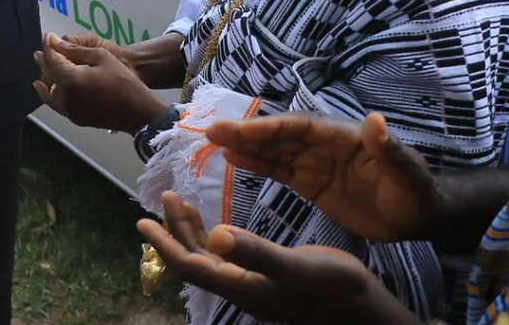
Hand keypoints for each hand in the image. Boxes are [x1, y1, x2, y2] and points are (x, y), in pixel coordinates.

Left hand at [33, 32, 166, 131]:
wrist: (138, 111)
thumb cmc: (123, 80)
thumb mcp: (101, 57)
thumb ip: (74, 50)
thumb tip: (54, 42)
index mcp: (70, 80)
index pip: (53, 59)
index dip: (49, 46)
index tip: (48, 36)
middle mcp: (65, 97)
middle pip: (48, 75)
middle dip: (44, 60)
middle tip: (40, 50)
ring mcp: (68, 110)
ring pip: (50, 91)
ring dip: (45, 76)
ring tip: (41, 65)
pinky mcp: (74, 118)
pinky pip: (56, 103)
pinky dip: (49, 94)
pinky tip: (45, 88)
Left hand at [140, 192, 418, 324]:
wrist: (367, 311)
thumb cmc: (336, 289)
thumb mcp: (297, 267)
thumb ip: (256, 253)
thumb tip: (214, 235)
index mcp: (242, 288)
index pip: (191, 266)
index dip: (165, 245)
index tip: (141, 221)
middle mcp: (242, 288)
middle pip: (195, 260)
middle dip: (174, 230)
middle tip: (164, 196)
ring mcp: (253, 284)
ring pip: (210, 257)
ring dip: (191, 230)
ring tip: (179, 200)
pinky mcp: (266, 278)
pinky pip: (228, 256)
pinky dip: (213, 235)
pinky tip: (212, 221)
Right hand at [204, 112, 443, 242]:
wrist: (421, 217)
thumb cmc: (417, 193)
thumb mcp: (407, 173)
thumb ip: (389, 149)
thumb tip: (376, 120)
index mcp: (342, 136)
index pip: (300, 127)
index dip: (270, 127)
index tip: (240, 130)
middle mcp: (323, 145)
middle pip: (280, 136)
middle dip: (247, 133)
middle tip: (212, 130)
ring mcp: (316, 163)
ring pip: (274, 151)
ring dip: (246, 146)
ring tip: (214, 142)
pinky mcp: (312, 183)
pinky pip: (280, 170)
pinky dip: (257, 164)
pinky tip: (233, 160)